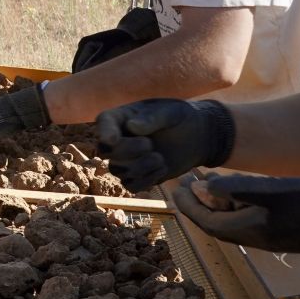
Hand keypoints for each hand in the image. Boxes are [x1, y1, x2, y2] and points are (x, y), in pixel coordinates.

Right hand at [95, 98, 236, 191]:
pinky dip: (147, 180)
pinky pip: (131, 186)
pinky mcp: (136, 177)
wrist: (196, 137)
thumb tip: (131, 127)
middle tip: (150, 144)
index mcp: (121, 117)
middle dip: (127, 151)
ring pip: (118, 170)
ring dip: (140, 167)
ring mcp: (125, 160)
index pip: (104, 122)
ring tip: (161, 159)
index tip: (112, 139)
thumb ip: (153, 118)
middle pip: (106, 151)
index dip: (104, 132)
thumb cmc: (181, 118)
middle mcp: (118, 139)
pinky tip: (162, 168)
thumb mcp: (171, 112)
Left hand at [171, 174, 299, 262]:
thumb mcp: (270, 190)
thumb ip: (236, 187)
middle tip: (186, 179)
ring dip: (214, 202)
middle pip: (212, 220)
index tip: (175, 183)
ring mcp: (264, 237)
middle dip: (196, 201)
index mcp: (243, 229)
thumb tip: (204, 186)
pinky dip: (232, 205)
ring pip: (228, 219)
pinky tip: (237, 191)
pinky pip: (243, 219)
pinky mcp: (276, 232)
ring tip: (206, 180)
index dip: (186, 201)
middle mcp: (249, 237)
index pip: (202, 218)